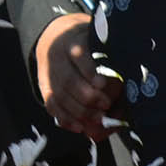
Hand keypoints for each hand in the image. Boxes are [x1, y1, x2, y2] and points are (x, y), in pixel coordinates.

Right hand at [36, 12, 119, 137]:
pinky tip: (79, 127)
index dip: (89, 71)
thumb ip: (108, 57)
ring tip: (98, 118)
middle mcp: (56, 57)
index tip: (103, 84)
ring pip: (59, 95)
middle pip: (68, 79)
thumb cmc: (85, 43)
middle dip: (87, 96)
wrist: (51, 39)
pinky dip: (65, 119)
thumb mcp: (95, 40)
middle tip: (106, 105)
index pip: (78, 55)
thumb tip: (121, 83)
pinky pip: (51, 106)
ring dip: (79, 111)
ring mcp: (48, 74)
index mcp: (71, 42)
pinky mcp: (44, 88)